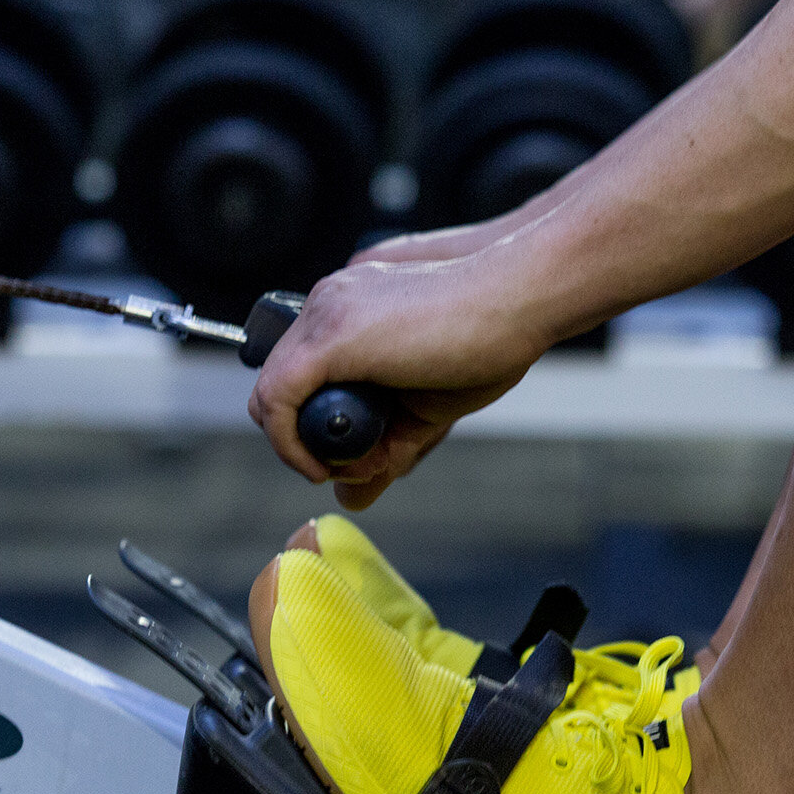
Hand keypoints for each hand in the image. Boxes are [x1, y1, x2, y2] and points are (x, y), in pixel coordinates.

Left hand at [248, 252, 554, 509]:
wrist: (521, 297)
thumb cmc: (488, 340)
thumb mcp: (424, 411)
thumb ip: (385, 449)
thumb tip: (349, 495)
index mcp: (345, 312)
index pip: (296, 376)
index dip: (313, 425)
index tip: (354, 451)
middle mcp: (326, 304)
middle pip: (277, 387)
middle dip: (305, 438)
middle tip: (354, 461)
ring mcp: (325, 315)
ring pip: (272, 396)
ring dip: (305, 446)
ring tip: (362, 459)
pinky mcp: (331, 336)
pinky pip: (277, 399)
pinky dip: (290, 442)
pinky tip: (322, 464)